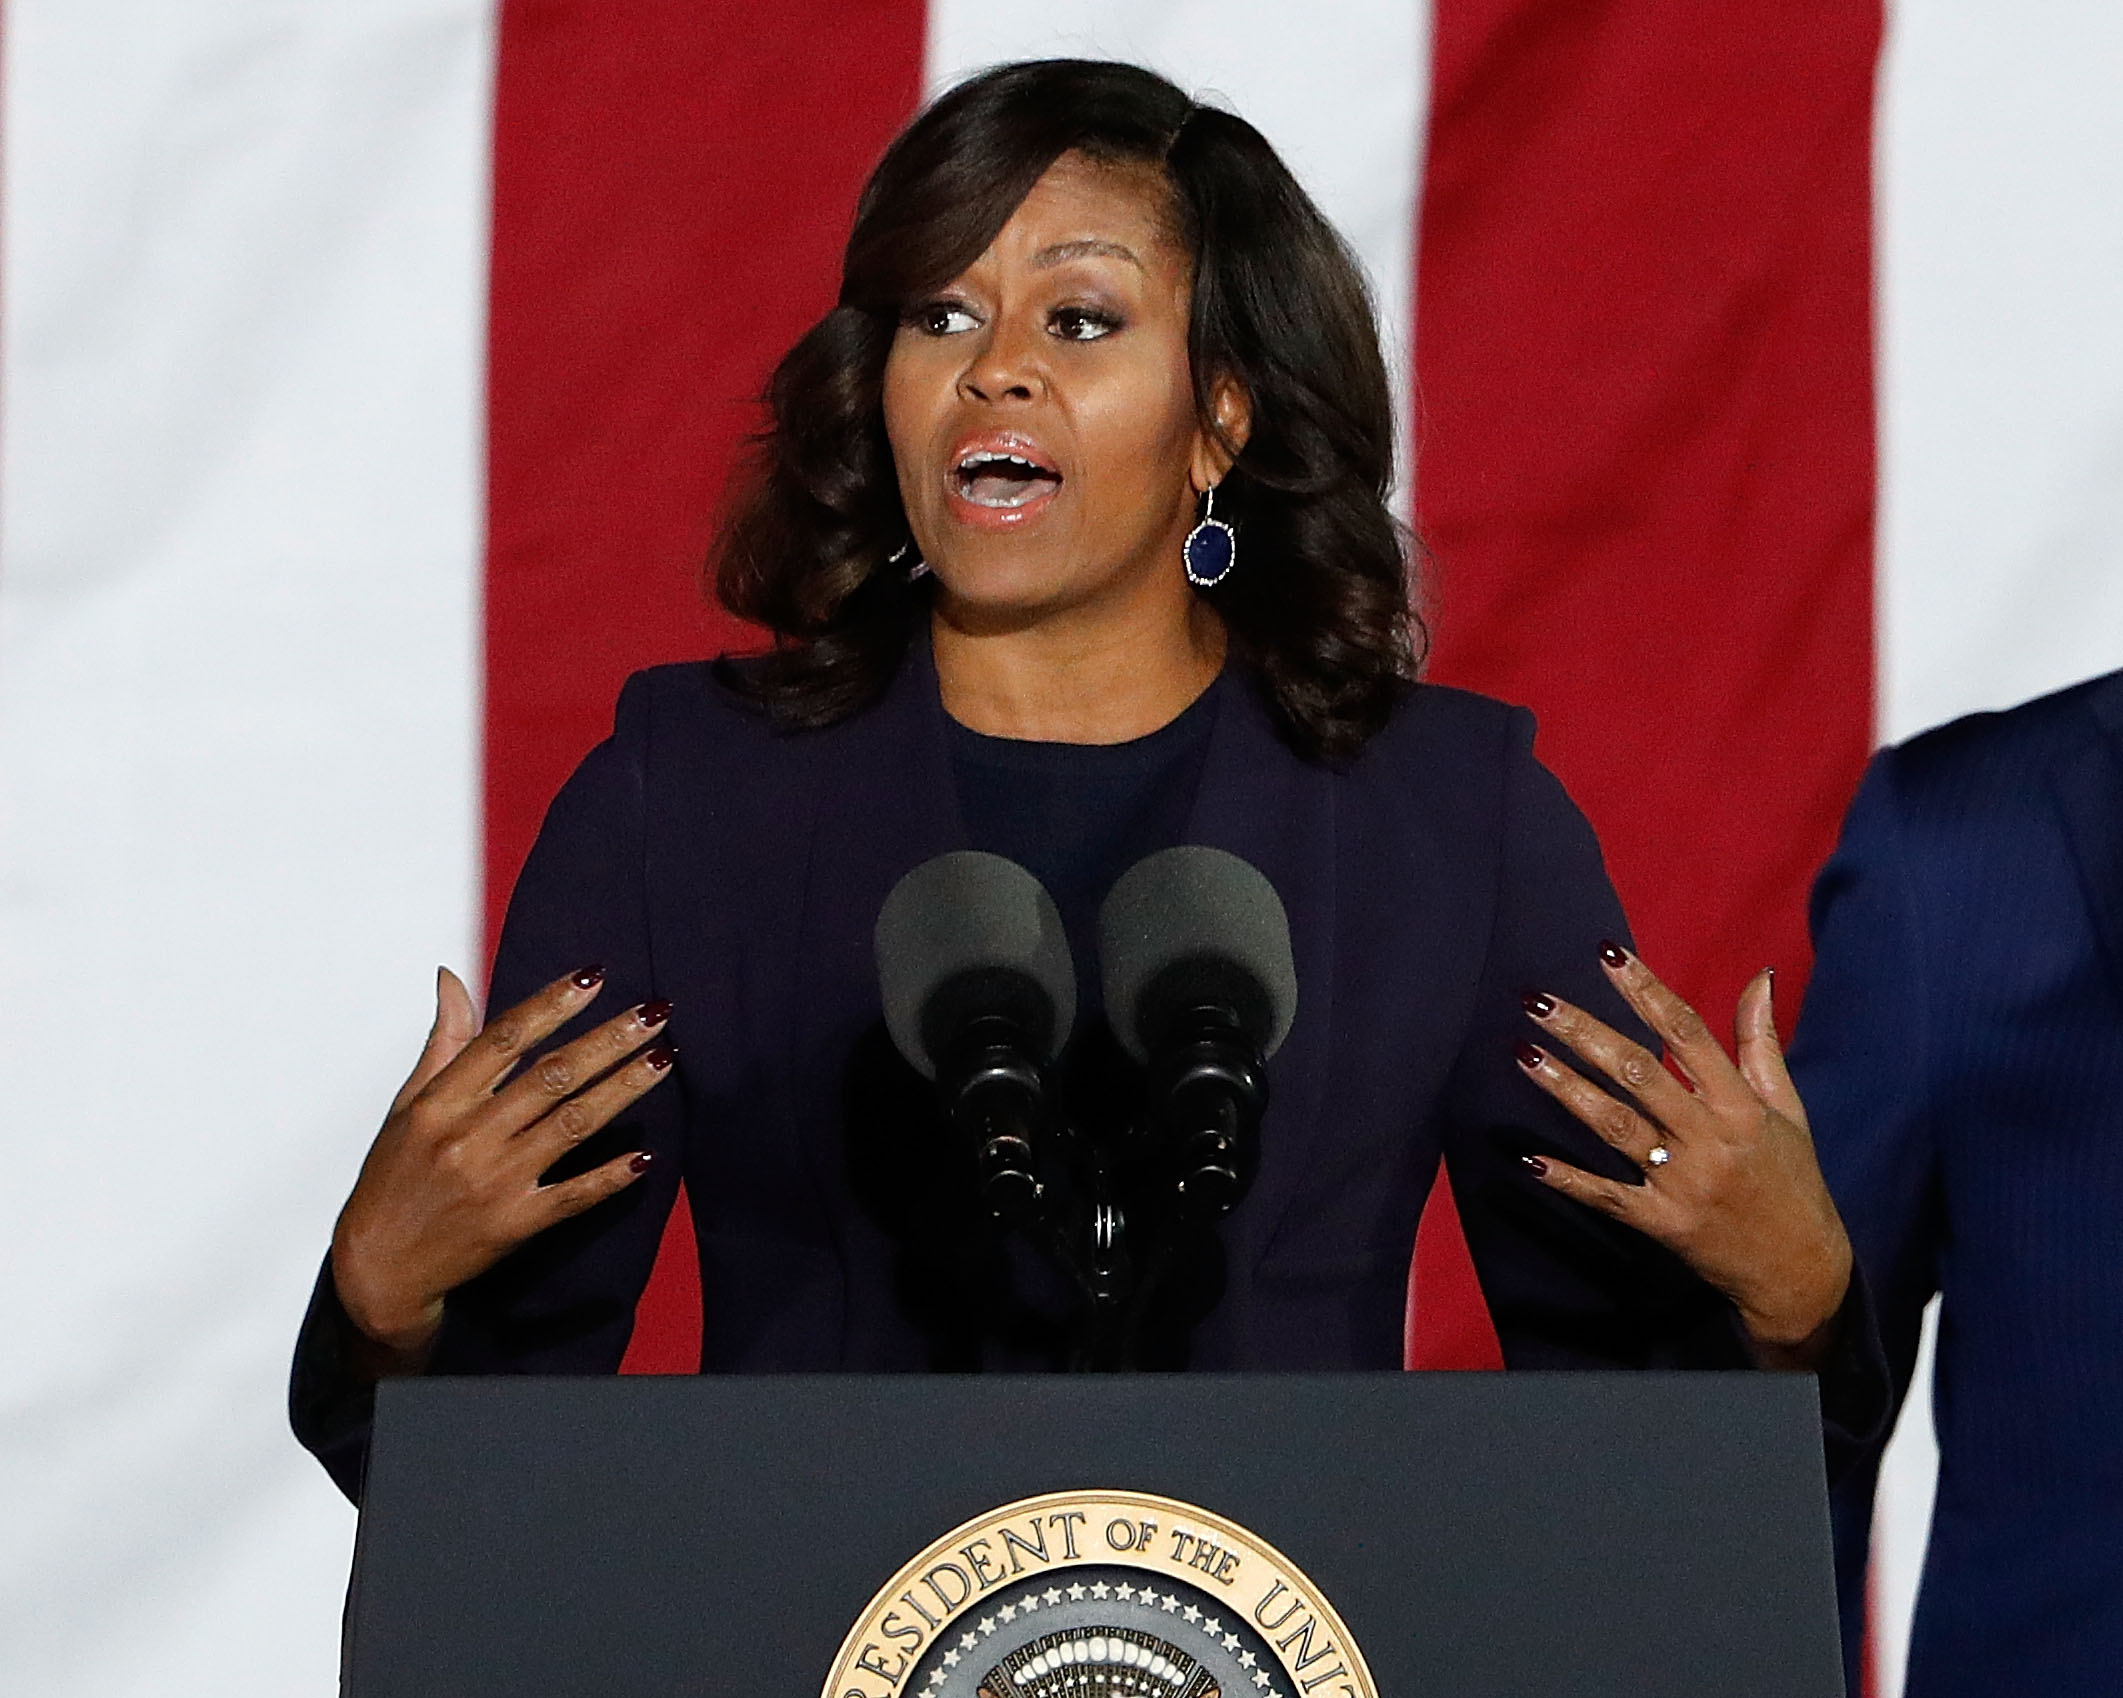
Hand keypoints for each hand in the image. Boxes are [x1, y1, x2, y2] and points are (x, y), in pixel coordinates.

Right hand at [330, 965, 674, 1366]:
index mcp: (441, 1104)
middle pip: (552, 1077)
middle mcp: (470, 1138)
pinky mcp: (515, 1224)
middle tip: (655, 1011)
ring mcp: (496, 1183)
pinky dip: (609, 1176)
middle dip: (609, 1039)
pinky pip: (572, 1195)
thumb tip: (452, 979)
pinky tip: (644, 1155)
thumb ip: (443, 1042)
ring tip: (664, 1057)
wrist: (378, 1268)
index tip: (594, 977)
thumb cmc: (393, 1181)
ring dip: (623, 1089)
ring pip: (572, 1125)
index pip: (504, 1039)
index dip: (552, 1004)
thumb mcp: (407, 1106)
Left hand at [1514, 944, 1851, 1366]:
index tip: (1608, 956)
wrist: (1801, 1272)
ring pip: (1615, 1125)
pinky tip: (1529, 1159)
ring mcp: (1683, 1182)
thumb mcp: (1787, 1109)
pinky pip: (1607, 1196)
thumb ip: (1760, 1043)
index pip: (1687, 1034)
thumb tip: (1758, 977)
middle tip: (1538, 1000)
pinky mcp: (1662, 1223)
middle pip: (1639, 1073)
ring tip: (1524, 1052)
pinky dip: (1568, 1179)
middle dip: (1585, 1032)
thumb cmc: (1791, 1180)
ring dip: (1565, 1088)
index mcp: (1741, 1106)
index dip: (1646, 992)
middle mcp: (1710, 1139)